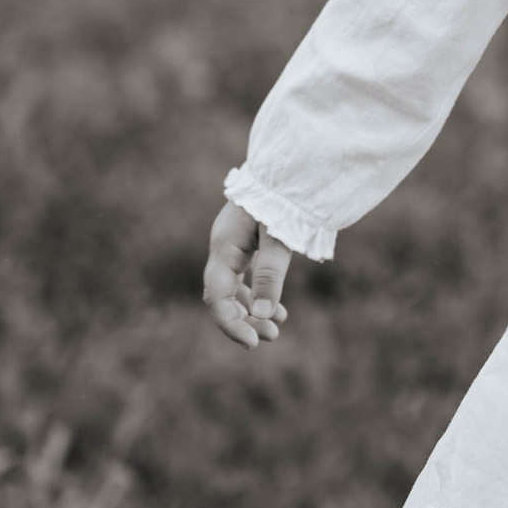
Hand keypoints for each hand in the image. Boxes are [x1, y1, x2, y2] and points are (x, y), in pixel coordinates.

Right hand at [203, 199, 292, 348]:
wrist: (290, 164)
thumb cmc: (284, 197)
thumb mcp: (279, 237)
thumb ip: (270, 275)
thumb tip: (260, 316)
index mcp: (224, 246)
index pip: (217, 296)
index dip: (231, 323)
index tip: (254, 342)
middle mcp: (223, 247)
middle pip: (223, 295)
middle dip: (244, 319)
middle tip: (271, 336)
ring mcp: (233, 244)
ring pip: (234, 287)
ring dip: (252, 309)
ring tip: (277, 328)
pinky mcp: (246, 241)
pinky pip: (245, 275)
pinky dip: (258, 294)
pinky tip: (277, 308)